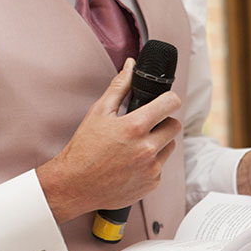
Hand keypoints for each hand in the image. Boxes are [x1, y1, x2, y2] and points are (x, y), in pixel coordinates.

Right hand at [37, 58, 181, 224]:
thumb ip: (119, 86)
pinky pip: (161, 166)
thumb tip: (131, 65)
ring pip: (170, 146)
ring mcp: (151, 169)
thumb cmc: (84, 148)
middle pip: (175, 125)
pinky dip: (152, 162)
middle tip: (146, 124)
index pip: (171, 103)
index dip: (169, 98)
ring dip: (159, 142)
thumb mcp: (99, 112)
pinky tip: (133, 162)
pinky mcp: (152, 184)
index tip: (164, 100)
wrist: (75, 184)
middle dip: (163, 121)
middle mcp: (147, 149)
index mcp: (135, 127)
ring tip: (136, 143)